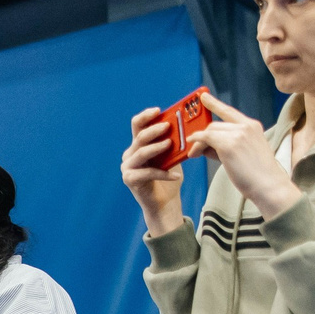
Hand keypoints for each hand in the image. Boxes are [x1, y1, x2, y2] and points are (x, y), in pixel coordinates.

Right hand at [119, 107, 186, 229]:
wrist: (164, 203)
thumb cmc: (168, 178)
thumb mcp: (172, 157)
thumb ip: (173, 143)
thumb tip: (186, 127)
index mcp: (138, 145)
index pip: (137, 125)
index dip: (146, 116)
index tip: (159, 110)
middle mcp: (130, 154)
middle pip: (139, 137)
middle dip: (154, 130)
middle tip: (168, 126)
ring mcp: (127, 167)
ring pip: (141, 152)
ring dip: (156, 147)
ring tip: (170, 144)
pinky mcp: (129, 179)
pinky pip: (147, 173)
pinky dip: (163, 173)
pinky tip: (176, 175)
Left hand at [188, 93, 297, 217]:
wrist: (269, 186)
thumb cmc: (257, 175)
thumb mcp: (244, 154)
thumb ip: (227, 145)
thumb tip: (206, 146)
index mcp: (253, 127)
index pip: (229, 112)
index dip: (214, 104)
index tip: (203, 97)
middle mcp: (246, 126)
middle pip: (215, 125)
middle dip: (203, 136)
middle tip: (195, 148)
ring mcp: (238, 133)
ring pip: (209, 132)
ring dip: (199, 144)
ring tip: (194, 155)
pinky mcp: (229, 144)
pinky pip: (205, 139)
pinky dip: (196, 144)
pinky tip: (192, 151)